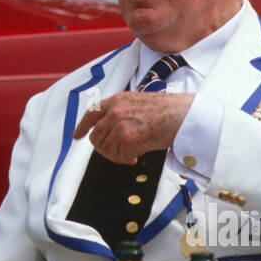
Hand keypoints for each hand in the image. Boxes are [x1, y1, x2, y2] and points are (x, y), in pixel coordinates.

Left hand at [73, 91, 193, 164]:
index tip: (77, 135)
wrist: (184, 115)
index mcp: (117, 100)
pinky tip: (139, 155)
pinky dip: (128, 159)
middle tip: (119, 152)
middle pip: (95, 137)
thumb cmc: (168, 110)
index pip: (91, 113)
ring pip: (106, 149)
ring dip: (118, 155)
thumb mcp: (139, 103)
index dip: (82, 127)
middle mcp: (115, 110)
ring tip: (132, 153)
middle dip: (105, 148)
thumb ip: (122, 112)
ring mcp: (121, 124)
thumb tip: (111, 130)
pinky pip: (119, 157)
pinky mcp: (128, 139)